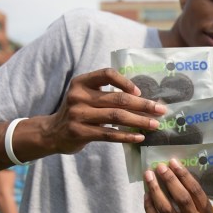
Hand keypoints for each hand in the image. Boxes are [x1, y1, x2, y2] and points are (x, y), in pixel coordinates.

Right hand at [47, 68, 165, 153]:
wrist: (52, 133)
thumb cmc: (78, 112)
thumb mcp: (86, 96)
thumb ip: (107, 94)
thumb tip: (144, 99)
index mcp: (82, 82)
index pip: (107, 74)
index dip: (125, 82)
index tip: (139, 92)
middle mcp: (79, 96)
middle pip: (118, 99)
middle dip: (143, 105)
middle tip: (161, 110)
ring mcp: (78, 115)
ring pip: (116, 117)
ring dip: (139, 121)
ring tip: (155, 125)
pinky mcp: (80, 132)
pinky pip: (109, 134)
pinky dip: (127, 136)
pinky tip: (140, 137)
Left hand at [144, 159, 212, 212]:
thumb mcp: (196, 207)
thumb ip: (188, 191)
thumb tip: (171, 167)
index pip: (195, 191)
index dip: (184, 175)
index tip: (173, 162)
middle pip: (182, 198)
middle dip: (170, 180)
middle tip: (160, 167)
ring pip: (166, 208)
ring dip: (156, 189)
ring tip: (148, 176)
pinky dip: (149, 205)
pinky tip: (146, 193)